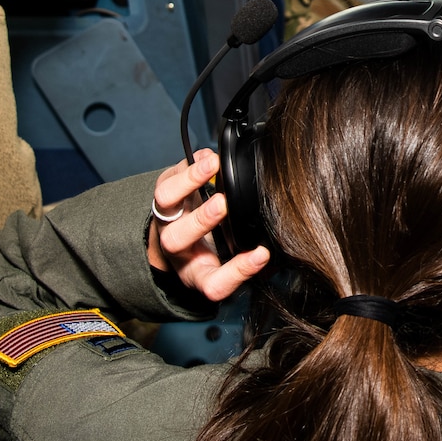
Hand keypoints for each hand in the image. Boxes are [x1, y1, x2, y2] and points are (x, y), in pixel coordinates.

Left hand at [147, 148, 269, 301]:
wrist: (177, 233)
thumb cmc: (210, 249)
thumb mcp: (227, 263)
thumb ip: (248, 260)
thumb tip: (277, 256)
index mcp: (198, 272)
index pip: (214, 284)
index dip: (237, 272)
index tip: (262, 253)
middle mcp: (178, 248)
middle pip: (177, 240)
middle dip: (200, 220)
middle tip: (223, 203)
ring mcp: (166, 218)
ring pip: (165, 202)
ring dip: (189, 181)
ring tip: (213, 165)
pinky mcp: (164, 192)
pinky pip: (169, 176)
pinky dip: (189, 164)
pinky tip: (208, 156)